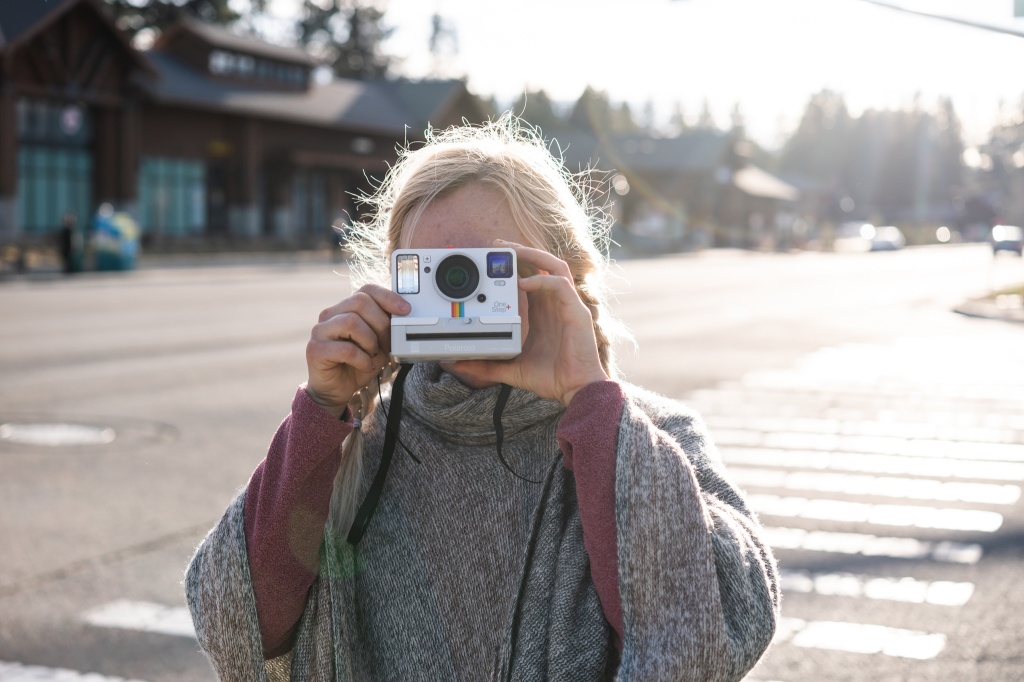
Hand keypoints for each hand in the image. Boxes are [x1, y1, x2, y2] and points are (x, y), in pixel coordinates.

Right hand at [305, 284, 409, 416]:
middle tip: (386, 343)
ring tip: (372, 354)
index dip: (388, 297)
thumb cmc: (357, 364)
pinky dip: (362, 359)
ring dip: (370, 341)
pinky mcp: (316, 350)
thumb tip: (403, 315)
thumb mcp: (379, 343)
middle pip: (360, 302)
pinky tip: (364, 366)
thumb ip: (386, 327)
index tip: (406, 310)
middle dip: (381, 323)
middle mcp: (330, 315)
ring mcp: (320, 331)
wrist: (337, 390)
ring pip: (351, 322)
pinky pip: (346, 349)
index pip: (366, 290)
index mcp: (346, 308)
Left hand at [451, 240, 608, 404]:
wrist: (575, 390)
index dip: (514, 265)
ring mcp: (568, 305)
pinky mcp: (577, 312)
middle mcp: (556, 303)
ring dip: (534, 256)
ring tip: (512, 252)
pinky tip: (524, 283)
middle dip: (521, 252)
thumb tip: (457, 364)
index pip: (529, 277)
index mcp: (543, 311)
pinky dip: (542, 280)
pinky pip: (561, 285)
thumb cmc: (552, 378)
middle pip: (542, 265)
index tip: (492, 258)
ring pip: (555, 266)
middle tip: (498, 246)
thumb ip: (486, 365)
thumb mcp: (511, 369)